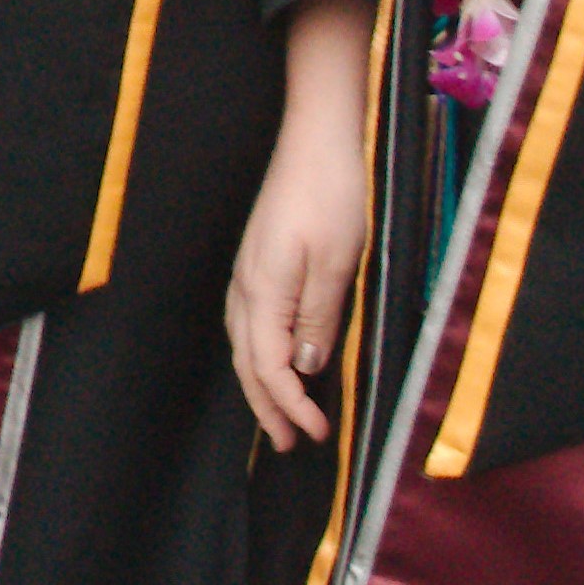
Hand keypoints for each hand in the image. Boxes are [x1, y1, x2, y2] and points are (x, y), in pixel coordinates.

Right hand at [228, 0, 373, 447]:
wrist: (317, 139)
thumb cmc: (333, 196)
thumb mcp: (339, 263)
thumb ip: (319, 319)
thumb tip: (305, 369)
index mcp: (264, 290)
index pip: (268, 367)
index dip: (289, 407)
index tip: (316, 435)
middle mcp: (246, 285)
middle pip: (247, 360)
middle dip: (267, 406)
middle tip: (289, 445)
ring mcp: (247, 270)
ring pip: (244, 342)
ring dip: (261, 382)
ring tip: (280, 413)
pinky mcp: (257, 259)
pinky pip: (249, 321)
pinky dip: (258, 352)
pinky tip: (275, 357)